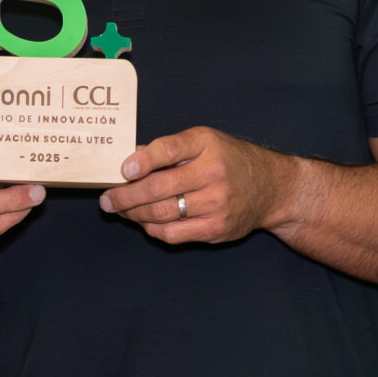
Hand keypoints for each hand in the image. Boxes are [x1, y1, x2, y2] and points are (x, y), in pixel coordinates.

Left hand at [98, 126, 300, 243]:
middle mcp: (212, 174)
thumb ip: (168, 149)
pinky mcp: (216, 229)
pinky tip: (143, 222)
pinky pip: (173, 234)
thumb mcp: (203, 141)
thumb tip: (128, 161)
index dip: (142, 160)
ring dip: (133, 214)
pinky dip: (152, 229)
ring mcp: (216, 204)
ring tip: (119, 210)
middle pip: (158, 188)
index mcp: (206, 145)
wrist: (271, 188)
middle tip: (106, 199)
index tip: (122, 170)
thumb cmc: (228, 160)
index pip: (169, 150)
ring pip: (161, 214)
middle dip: (125, 196)